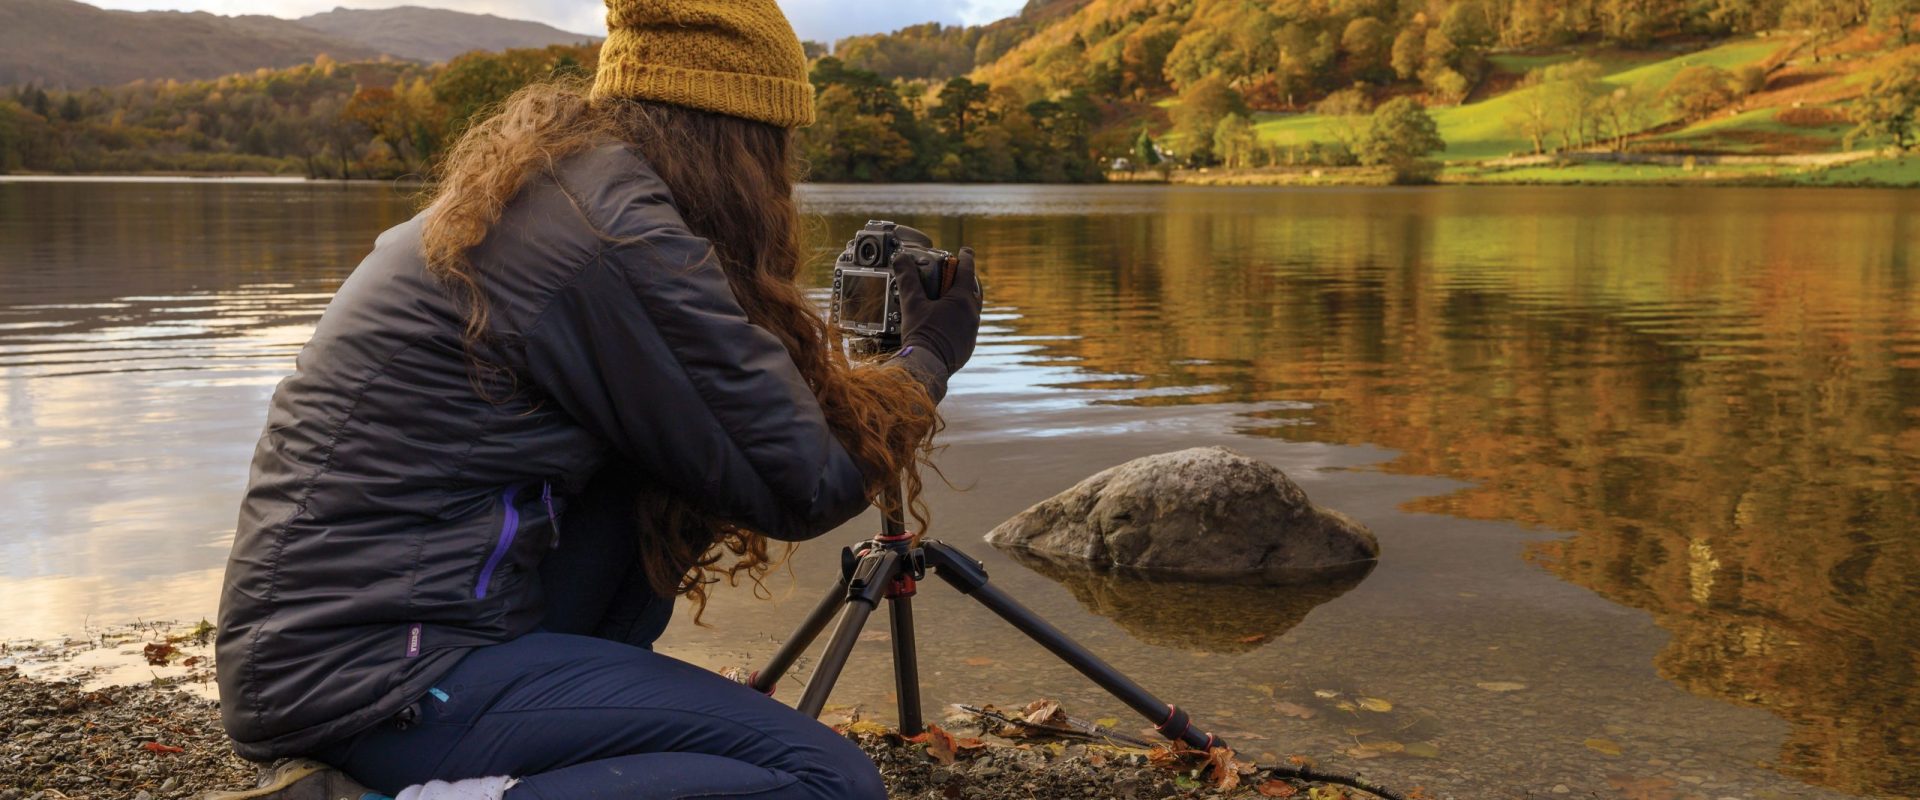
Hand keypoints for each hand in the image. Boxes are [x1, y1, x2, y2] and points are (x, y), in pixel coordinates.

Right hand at [892, 243, 981, 377]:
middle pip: (974, 290)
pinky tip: (946, 323)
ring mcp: (972, 332)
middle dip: (967, 280)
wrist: (927, 366)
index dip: (966, 257)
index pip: (967, 270)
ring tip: (948, 299)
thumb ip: (907, 279)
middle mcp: (972, 314)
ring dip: (963, 301)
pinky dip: (959, 320)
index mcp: (962, 300)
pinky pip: (967, 327)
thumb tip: (900, 258)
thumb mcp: (912, 303)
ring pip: (972, 309)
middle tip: (958, 275)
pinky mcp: (968, 346)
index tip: (965, 250)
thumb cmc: (921, 334)